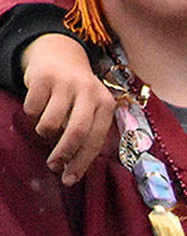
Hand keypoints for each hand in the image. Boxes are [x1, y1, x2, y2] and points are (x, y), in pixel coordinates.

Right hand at [21, 34, 115, 185]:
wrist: (60, 55)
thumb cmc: (76, 93)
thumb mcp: (90, 109)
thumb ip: (86, 134)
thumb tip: (71, 170)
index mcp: (106, 103)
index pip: (96, 139)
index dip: (82, 162)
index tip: (70, 180)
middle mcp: (90, 92)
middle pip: (77, 132)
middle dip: (64, 154)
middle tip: (53, 166)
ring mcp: (67, 83)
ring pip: (49, 124)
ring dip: (44, 131)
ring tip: (48, 123)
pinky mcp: (44, 78)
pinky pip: (32, 110)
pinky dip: (32, 112)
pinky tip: (39, 103)